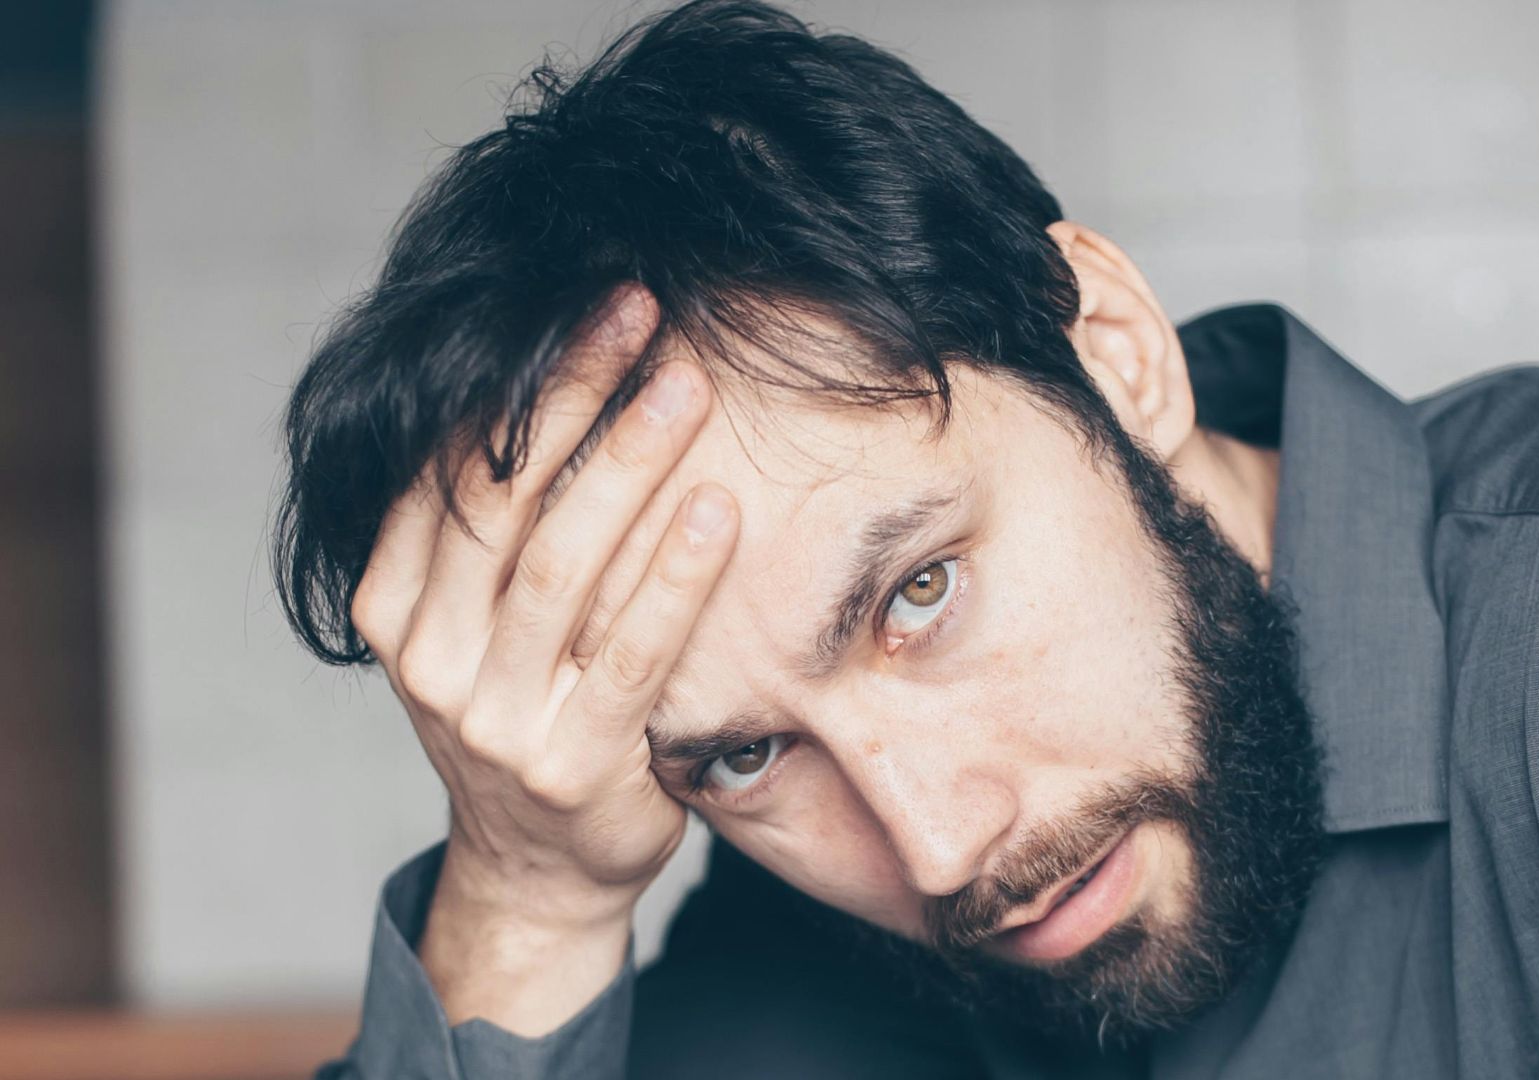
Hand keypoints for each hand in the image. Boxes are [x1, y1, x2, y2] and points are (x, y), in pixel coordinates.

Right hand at [350, 289, 736, 1032]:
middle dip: (570, 396)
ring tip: (684, 386)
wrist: (541, 866)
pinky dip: (674, 577)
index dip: (514, 382)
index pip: (448, 470)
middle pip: (501, 503)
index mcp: (393, 608)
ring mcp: (492, 718)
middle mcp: (428, 660)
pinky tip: (716, 509)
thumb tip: (550, 379)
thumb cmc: (525, 710)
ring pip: (561, 568)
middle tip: (637, 313)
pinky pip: (630, 653)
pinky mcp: (572, 763)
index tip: (584, 308)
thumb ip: (486, 535)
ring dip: (626, 466)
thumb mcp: (473, 624)